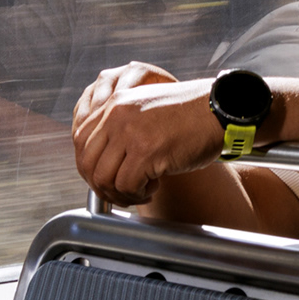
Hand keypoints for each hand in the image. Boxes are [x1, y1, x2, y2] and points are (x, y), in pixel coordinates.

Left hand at [72, 63, 223, 204]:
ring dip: (120, 193)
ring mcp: (130, 133)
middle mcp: (117, 115)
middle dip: (101, 186)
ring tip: (140, 191)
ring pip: (104, 178)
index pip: (80, 141)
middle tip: (121, 192)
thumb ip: (119, 126)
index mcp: (114, 104)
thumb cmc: (188, 115)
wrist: (218, 110)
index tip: (104, 178)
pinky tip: (154, 187)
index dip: (88, 166)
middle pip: (87, 162)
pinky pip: (127, 185)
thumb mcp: (144, 109)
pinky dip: (137, 194)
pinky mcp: (147, 151)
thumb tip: (101, 158)